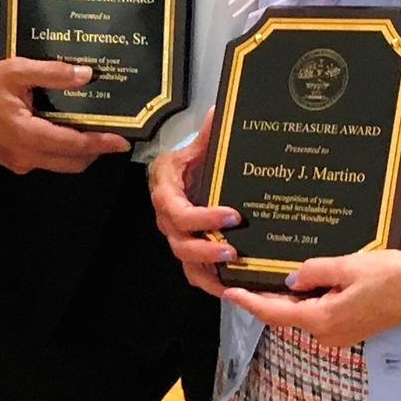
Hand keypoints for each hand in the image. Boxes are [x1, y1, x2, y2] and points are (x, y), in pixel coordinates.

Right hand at [0, 57, 128, 173]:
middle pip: (71, 162)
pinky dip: (61, 150)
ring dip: (78, 152)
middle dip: (94, 151)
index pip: (72, 145)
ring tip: (92, 130)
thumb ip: (52, 73)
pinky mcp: (12, 160)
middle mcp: (24, 156)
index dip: (100, 144)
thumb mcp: (16, 70)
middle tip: (111, 134)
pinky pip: (45, 160)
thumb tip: (86, 75)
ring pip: (59, 164)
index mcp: (26, 135)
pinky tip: (66, 131)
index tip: (122, 140)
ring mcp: (17, 162)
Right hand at [148, 127, 237, 296]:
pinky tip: (233, 287)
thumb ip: (207, 135)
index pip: (178, 211)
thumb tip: (218, 113)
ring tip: (234, 272)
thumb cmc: (187, 162)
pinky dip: (210, 283)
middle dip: (206, 250)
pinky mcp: (187, 251)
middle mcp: (167, 218)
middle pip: (179, 243)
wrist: (179, 174)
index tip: (233, 216)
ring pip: (185, 262)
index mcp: (166, 191)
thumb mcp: (195, 147)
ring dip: (209, 270)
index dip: (203, 218)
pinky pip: (194, 273)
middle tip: (234, 250)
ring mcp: (176, 237)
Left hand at [221, 249, 400, 348]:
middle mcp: (326, 333)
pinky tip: (298, 280)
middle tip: (240, 276)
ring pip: (300, 314)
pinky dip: (303, 299)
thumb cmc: (394, 276)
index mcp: (323, 320)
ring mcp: (338, 333)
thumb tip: (290, 278)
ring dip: (283, 297)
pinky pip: (316, 313)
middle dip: (262, 297)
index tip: (226, 291)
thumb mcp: (350, 265)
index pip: (274, 312)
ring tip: (263, 273)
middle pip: (284, 314)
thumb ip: (315, 271)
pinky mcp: (348, 326)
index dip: (248, 301)